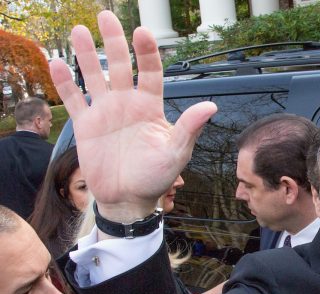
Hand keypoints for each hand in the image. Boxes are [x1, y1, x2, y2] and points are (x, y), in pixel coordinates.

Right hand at [48, 10, 216, 222]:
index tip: (142, 33)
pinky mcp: (86, 126)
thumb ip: (189, 128)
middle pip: (120, 67)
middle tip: (106, 16)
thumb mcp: (176, 153)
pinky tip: (57, 64)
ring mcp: (106, 112)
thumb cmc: (157, 178)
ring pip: (95, 77)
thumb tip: (211, 106)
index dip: (147, 53)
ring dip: (87, 55)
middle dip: (114, 42)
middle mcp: (128, 104)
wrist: (129, 199)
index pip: (150, 73)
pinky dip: (65, 83)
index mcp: (151, 107)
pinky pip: (74, 100)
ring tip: (78, 31)